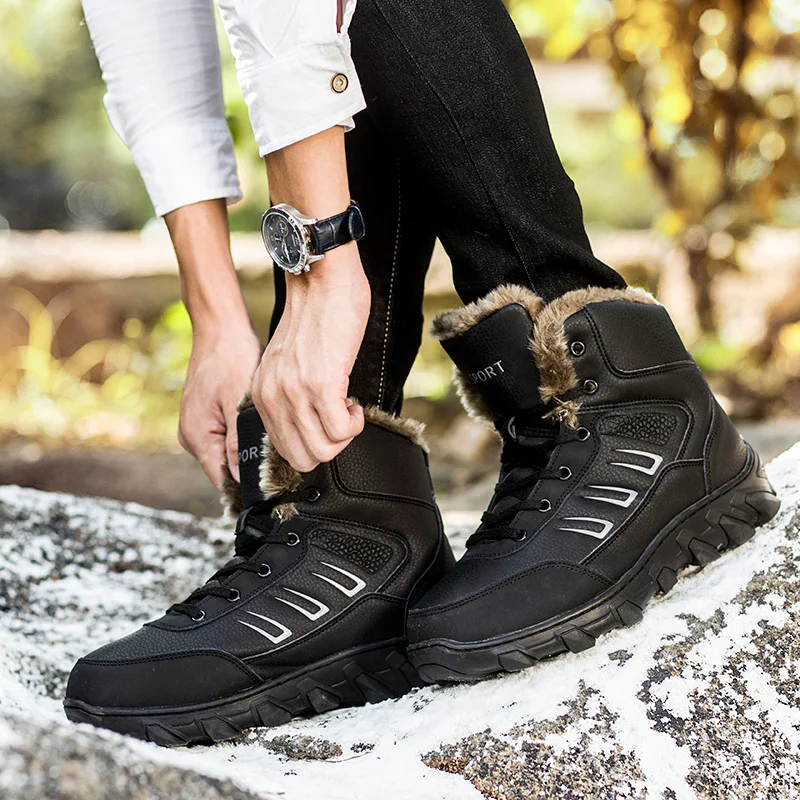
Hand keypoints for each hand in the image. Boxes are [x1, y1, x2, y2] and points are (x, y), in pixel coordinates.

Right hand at [179, 325, 261, 488]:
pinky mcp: (206, 417)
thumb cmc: (230, 357)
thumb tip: (242, 477)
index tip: (273, 487)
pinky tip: (259, 422)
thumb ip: (238, 442)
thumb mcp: (239, 402)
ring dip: (248, 448)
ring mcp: (198, 427)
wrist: (220, 329)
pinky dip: (243, 434)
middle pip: (226, 468)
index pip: (223, 481)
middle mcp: (193, 436)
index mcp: (198, 437)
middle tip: (281, 458)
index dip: (249, 487)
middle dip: (251, 465)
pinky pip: (226, 436)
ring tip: (271, 436)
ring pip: (228, 453)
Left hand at [252, 243, 368, 471]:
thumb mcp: (288, 361)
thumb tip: (311, 420)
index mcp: (262, 392)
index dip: (312, 444)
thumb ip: (290, 392)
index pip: (282, 448)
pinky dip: (355, 424)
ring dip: (345, 437)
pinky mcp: (322, 384)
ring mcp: (295, 392)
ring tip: (349, 412)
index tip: (326, 425)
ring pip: (323, 449)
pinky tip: (355, 404)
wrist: (321, 277)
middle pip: (302, 458)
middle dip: (330, 449)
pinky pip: (342, 430)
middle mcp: (272, 396)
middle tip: (342, 424)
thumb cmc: (315, 313)